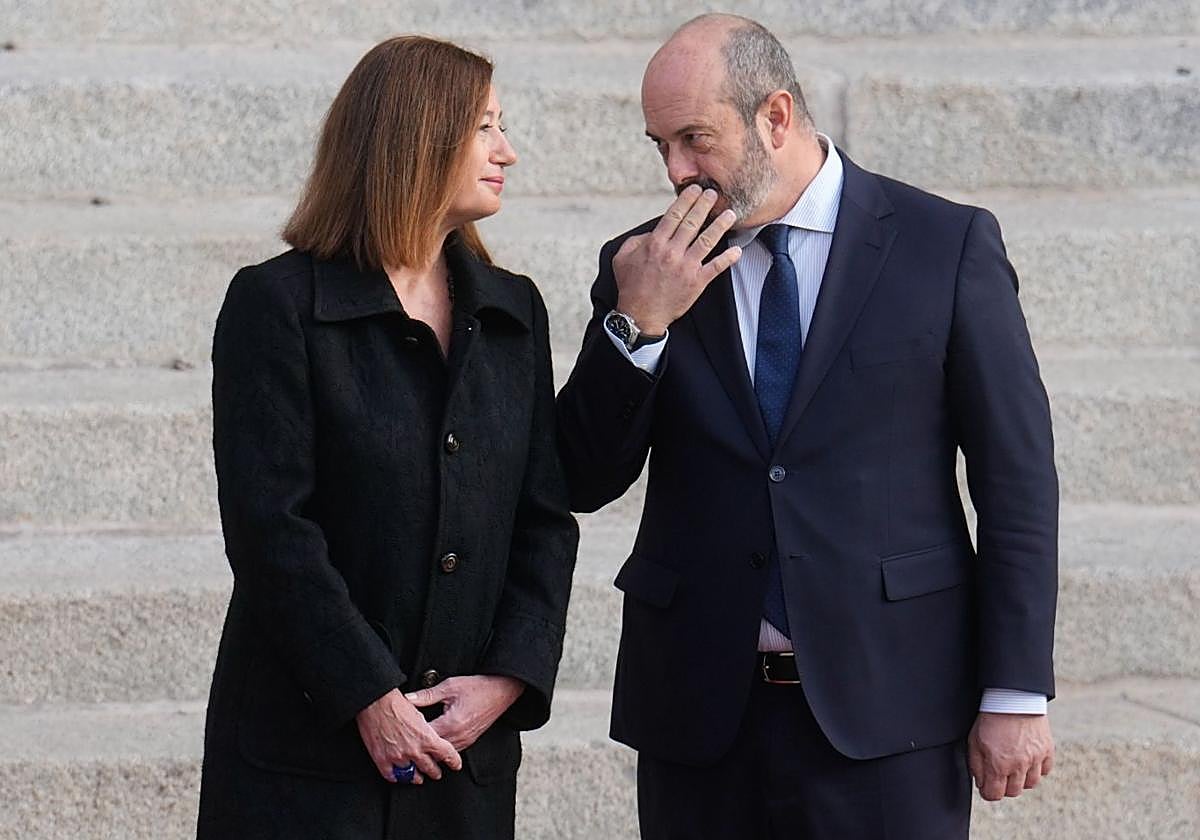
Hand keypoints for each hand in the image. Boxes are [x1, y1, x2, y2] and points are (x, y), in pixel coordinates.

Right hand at [355, 688, 461, 783]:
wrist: (375, 702)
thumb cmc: (396, 703)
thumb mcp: (419, 712)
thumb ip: (426, 728)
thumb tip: (429, 733)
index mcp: (426, 738)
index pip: (446, 754)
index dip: (453, 761)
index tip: (455, 764)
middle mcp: (414, 750)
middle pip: (430, 768)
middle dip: (435, 772)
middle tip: (436, 773)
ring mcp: (398, 757)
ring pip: (411, 775)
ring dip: (416, 777)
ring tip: (418, 778)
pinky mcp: (382, 759)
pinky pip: (392, 776)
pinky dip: (397, 777)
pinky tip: (399, 776)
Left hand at [406, 675, 525, 751]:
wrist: (501, 691)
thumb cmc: (477, 687)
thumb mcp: (449, 686)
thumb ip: (427, 695)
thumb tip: (407, 699)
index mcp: (452, 723)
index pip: (425, 736)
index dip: (411, 734)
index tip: (400, 730)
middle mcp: (459, 736)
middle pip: (431, 749)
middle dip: (418, 745)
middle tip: (404, 741)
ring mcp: (465, 741)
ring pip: (441, 754)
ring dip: (430, 749)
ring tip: (415, 744)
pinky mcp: (469, 741)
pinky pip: (451, 750)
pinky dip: (441, 747)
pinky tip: (432, 742)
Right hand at [612, 185, 741, 334]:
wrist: (640, 315)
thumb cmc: (631, 286)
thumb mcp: (623, 257)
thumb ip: (637, 240)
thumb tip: (652, 231)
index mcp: (655, 244)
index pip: (674, 214)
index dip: (687, 199)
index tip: (695, 189)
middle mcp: (672, 252)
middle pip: (692, 222)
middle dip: (704, 205)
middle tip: (713, 194)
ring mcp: (686, 267)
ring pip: (707, 240)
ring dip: (720, 225)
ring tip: (730, 213)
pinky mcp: (696, 282)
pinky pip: (715, 267)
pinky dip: (728, 258)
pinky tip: (737, 249)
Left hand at [968, 712, 1054, 800]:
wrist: (1012, 697)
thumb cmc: (990, 717)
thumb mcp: (974, 741)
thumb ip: (976, 766)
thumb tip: (981, 783)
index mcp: (998, 765)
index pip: (994, 795)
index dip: (988, 791)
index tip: (986, 785)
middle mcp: (1019, 765)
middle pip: (1013, 792)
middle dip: (1003, 786)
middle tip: (999, 773)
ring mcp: (1035, 759)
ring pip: (1030, 784)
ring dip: (1020, 778)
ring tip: (1013, 765)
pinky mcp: (1047, 750)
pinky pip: (1044, 771)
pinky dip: (1036, 769)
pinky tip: (1028, 759)